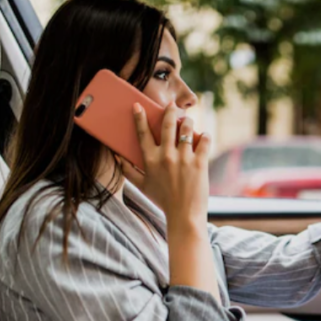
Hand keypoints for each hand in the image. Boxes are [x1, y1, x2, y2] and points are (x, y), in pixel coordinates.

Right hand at [117, 103, 211, 226]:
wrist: (183, 215)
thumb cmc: (163, 200)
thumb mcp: (142, 186)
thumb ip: (127, 170)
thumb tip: (116, 156)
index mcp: (150, 160)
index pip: (143, 133)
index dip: (139, 117)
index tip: (138, 105)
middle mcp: (166, 156)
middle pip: (168, 125)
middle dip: (169, 112)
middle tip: (171, 105)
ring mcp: (184, 159)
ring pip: (186, 130)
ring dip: (188, 122)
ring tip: (188, 120)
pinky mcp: (200, 163)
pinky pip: (204, 142)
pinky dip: (204, 137)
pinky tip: (203, 136)